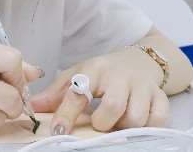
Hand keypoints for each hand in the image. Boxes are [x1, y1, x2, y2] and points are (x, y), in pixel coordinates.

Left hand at [31, 48, 168, 133]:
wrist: (138, 60)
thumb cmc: (103, 72)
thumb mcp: (77, 75)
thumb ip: (56, 93)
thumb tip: (32, 106)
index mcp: (95, 70)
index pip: (78, 93)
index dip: (66, 114)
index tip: (58, 131)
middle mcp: (120, 77)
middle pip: (112, 107)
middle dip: (103, 122)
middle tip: (99, 122)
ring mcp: (142, 87)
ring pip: (136, 117)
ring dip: (124, 126)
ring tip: (117, 122)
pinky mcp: (160, 97)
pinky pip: (158, 119)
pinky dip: (148, 126)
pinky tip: (137, 122)